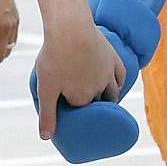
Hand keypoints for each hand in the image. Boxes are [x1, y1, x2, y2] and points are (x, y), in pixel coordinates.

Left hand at [32, 21, 124, 141]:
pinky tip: (115, 83)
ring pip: (113, 92)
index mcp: (83, 99)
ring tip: (100, 98)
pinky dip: (118, 81)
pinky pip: (120, 75)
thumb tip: (46, 138)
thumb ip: (48, 114)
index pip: (80, 112)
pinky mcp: (113, 58)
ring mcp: (109, 74)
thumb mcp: (45, 87)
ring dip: (107, 98)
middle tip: (81, 101)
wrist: (70, 27)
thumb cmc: (54, 56)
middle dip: (91, 105)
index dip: (73, 110)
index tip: (66, 107)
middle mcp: (100, 90)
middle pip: (97, 103)